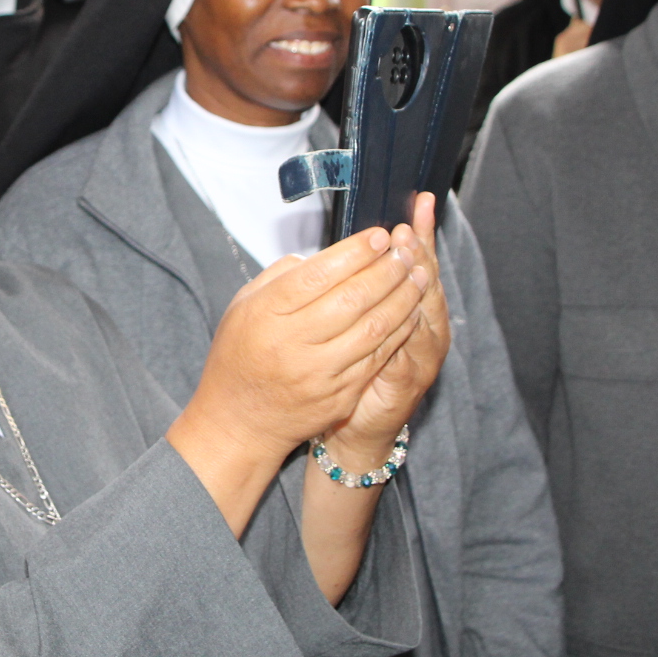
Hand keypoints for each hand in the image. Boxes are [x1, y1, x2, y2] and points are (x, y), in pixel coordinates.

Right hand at [168, 213, 429, 534]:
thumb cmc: (239, 356)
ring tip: (418, 274)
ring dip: (403, 297)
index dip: (355, 252)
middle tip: (404, 250)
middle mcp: (293, 343)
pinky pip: (378, 357)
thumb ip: (279, 276)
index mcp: (266, 314)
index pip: (319, 274)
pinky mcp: (339, 396)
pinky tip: (410, 312)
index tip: (378, 235)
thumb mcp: (242, 305)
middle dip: (387, 269)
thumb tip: (321, 256)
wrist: (239, 421)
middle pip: (352, 297)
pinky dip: (399, 331)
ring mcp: (319, 374)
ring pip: (374, 328)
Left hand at [320, 194, 451, 470]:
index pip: (420, 260)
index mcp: (414, 308)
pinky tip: (404, 310)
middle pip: (429, 280)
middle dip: (419, 252)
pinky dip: (408, 331)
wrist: (359, 426)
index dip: (421, 233)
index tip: (417, 205)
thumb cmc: (353, 367)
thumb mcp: (356, 321)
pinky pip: (411, 351)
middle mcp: (427, 327)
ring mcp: (423, 354)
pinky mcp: (410, 381)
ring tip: (410, 257)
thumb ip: (359, 287)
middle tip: (408, 227)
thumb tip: (356, 245)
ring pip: (428, 312)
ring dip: (418, 285)